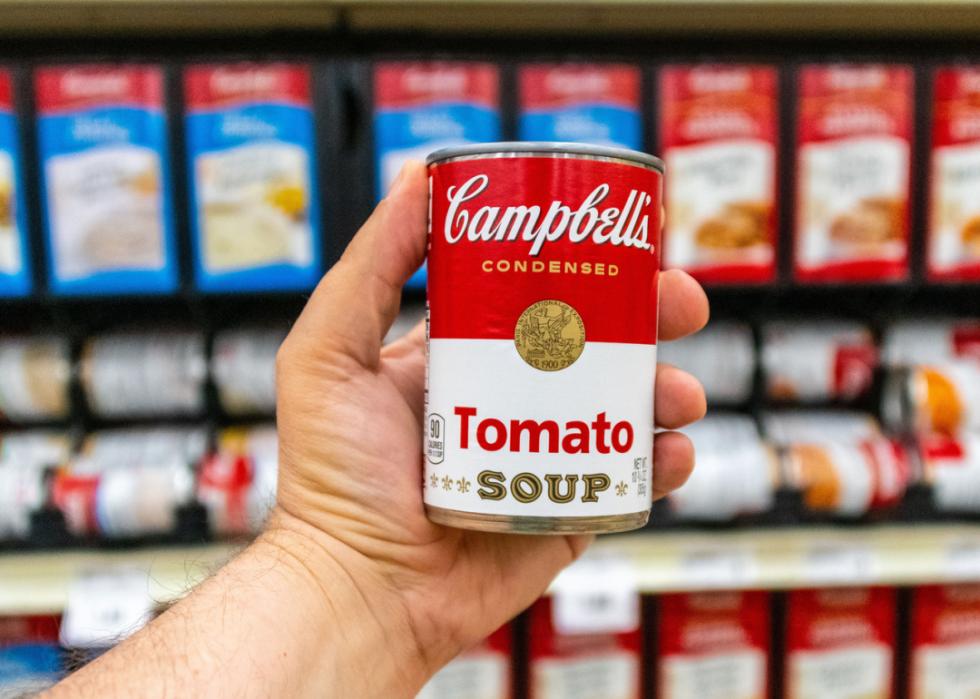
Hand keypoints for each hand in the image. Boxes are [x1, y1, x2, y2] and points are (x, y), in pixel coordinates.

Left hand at [270, 161, 708, 693]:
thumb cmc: (332, 475)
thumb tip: (419, 177)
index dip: (586, 265)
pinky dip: (662, 464)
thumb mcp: (330, 349)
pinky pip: (630, 483)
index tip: (626, 242)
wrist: (360, 587)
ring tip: (675, 392)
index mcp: (464, 358)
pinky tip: (668, 452)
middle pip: (598, 345)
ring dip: (667, 389)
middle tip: (680, 305)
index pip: (538, 296)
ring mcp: (544, 458)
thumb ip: (371, 265)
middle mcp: (510, 401)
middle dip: (649, 319)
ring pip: (625, 408)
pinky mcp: (568, 513)